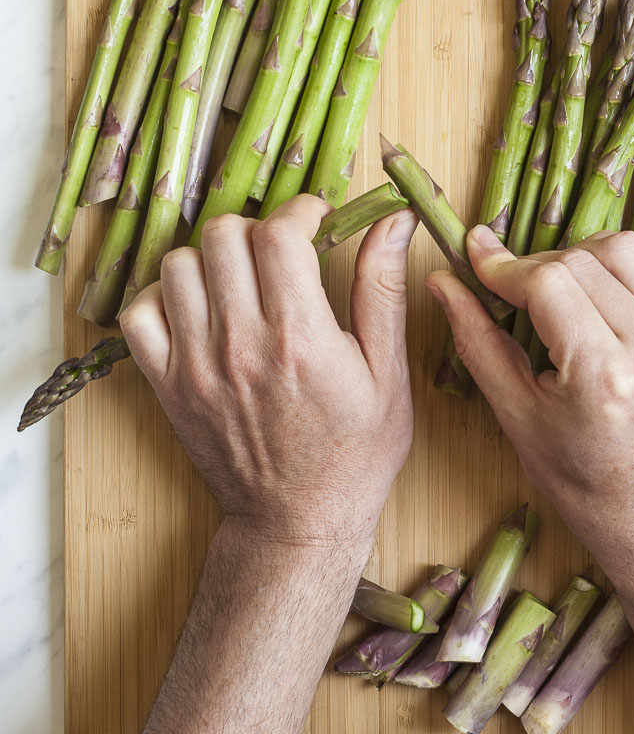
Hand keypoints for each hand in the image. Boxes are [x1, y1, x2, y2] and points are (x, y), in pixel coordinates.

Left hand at [120, 195, 417, 552]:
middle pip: (224, 236)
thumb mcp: (389, 372)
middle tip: (280, 253)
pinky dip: (164, 298)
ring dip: (213, 259)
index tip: (316, 221)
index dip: (301, 210)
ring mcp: (195, 365)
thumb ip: (383, 289)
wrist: (297, 523)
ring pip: (179, 265)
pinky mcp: (166, 386)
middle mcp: (240, 344)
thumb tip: (394, 221)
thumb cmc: (353, 453)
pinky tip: (200, 311)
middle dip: (258, 229)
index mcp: (300, 337)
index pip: (279, 232)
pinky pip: (140, 313)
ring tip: (241, 281)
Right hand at [426, 226, 633, 589]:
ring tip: (560, 293)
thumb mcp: (518, 418)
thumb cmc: (586, 484)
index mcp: (605, 378)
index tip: (477, 258)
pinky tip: (600, 297)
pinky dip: (622, 268)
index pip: (547, 281)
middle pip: (583, 259)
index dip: (503, 266)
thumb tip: (443, 282)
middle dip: (537, 265)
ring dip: (582, 257)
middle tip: (513, 290)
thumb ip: (477, 341)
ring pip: (627, 249)